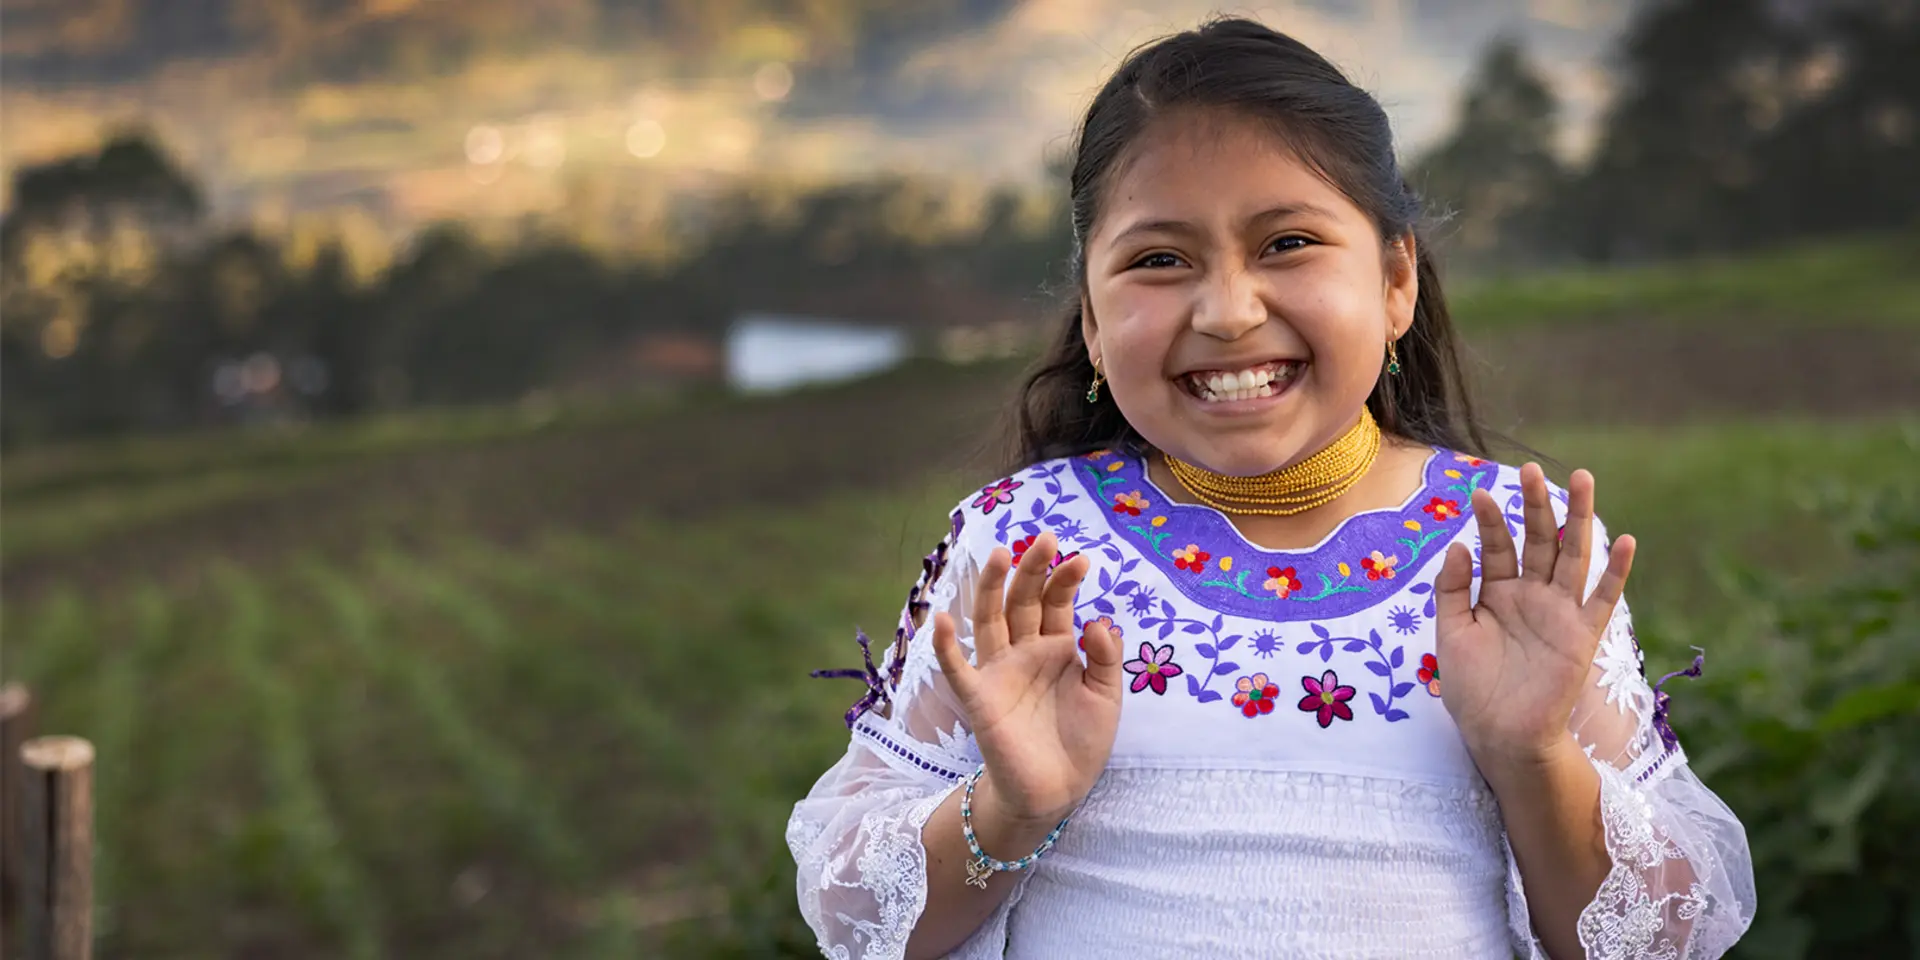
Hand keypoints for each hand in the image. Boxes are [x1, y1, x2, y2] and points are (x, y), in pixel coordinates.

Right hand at [931, 533, 1123, 826]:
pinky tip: (942, 620)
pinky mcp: (980, 699)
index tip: (1083, 560)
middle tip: (1046, 538)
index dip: (1066, 579)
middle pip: (1023, 600)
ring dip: (991, 587)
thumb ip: (1106, 659)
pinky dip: (946, 646)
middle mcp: (1024, 651)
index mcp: (1056, 647)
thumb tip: (1098, 621)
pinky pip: (958, 669)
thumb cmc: (1082, 741)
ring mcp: (999, 672)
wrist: (1057, 791)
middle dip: (1033, 569)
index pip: (1056, 602)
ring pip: (990, 620)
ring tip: (999, 554)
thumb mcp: (1107, 697)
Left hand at [1433, 464, 1635, 772]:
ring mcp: (1559, 612)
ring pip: (1573, 556)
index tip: (1479, 493)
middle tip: (1533, 468)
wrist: (1498, 735)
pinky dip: (1615, 571)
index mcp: (1497, 593)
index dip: (1490, 520)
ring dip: (1579, 518)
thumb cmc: (1472, 688)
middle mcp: (1532, 596)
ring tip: (1583, 479)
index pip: (1497, 546)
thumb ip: (1453, 590)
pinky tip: (1625, 540)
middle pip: (1539, 540)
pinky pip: (1603, 599)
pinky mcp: (1582, 636)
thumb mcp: (1450, 633)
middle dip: (1537, 505)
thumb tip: (1459, 545)